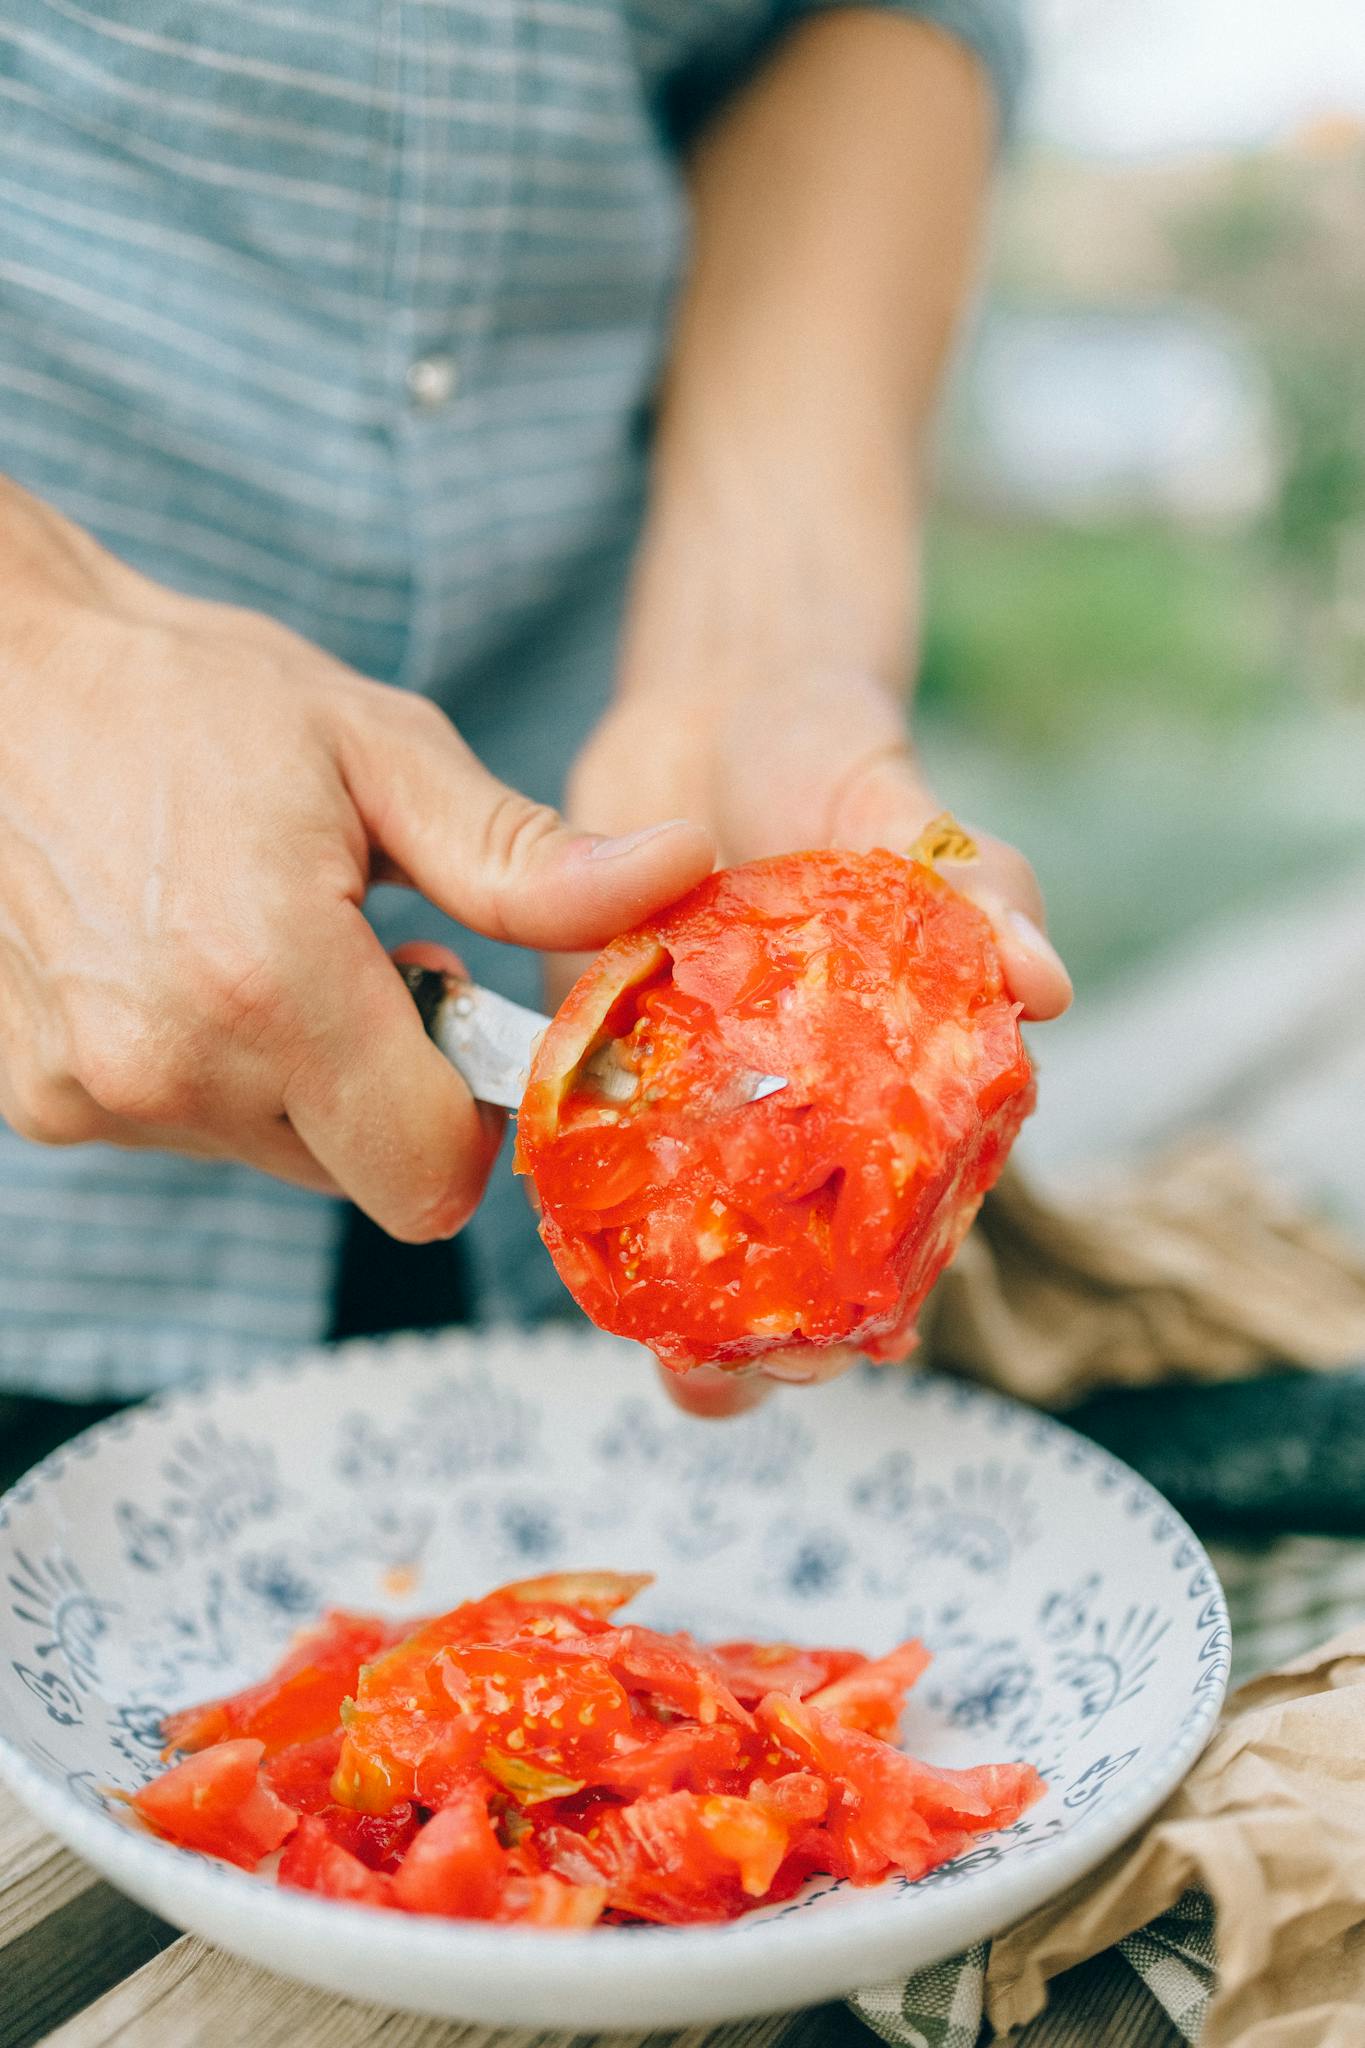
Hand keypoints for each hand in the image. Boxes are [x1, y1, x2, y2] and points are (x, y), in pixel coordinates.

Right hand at [0, 479, 713, 1239]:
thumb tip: (682, 872)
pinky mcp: (44, 1103)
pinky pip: (190, 1130)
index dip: (477, 1115)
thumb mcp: (380, 751)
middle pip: (365, 1175)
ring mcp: (94, 1097)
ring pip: (282, 1155)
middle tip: (369, 957)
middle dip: (399, 1089)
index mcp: (270, 982)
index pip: (431, 1178)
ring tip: (268, 944)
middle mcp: (170, 1067)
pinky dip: (220, 1071)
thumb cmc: (190, 698)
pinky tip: (193, 966)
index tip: (463, 1018)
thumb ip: (526, 856)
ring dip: (309, 1079)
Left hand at [566, 593, 1070, 1417]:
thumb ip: (970, 888)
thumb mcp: (899, 803)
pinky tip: (585, 1256)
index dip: (897, 1284)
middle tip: (733, 1380)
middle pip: (805, 1244)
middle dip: (779, 1331)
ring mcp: (707, 1087)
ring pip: (704, 1224)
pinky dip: (600, 1206)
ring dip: (689, 1305)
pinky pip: (608, 1153)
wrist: (709, 705)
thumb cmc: (834, 753)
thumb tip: (1050, 986)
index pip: (913, 1202)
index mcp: (895, 1061)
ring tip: (672, 1365)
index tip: (872, 1347)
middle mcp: (804, 1094)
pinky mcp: (619, 1061)